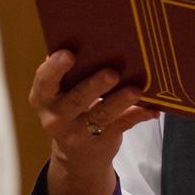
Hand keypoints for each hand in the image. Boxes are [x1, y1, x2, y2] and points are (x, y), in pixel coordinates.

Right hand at [29, 51, 157, 194]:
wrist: (76, 156)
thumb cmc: (70, 106)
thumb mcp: (61, 92)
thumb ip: (69, 71)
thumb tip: (90, 39)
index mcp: (43, 97)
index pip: (44, 81)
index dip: (55, 68)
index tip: (69, 54)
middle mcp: (56, 117)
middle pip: (76, 100)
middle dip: (94, 86)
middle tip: (112, 73)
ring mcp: (78, 133)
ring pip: (101, 114)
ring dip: (120, 101)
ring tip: (136, 89)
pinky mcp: (101, 142)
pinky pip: (121, 125)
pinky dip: (138, 115)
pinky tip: (151, 108)